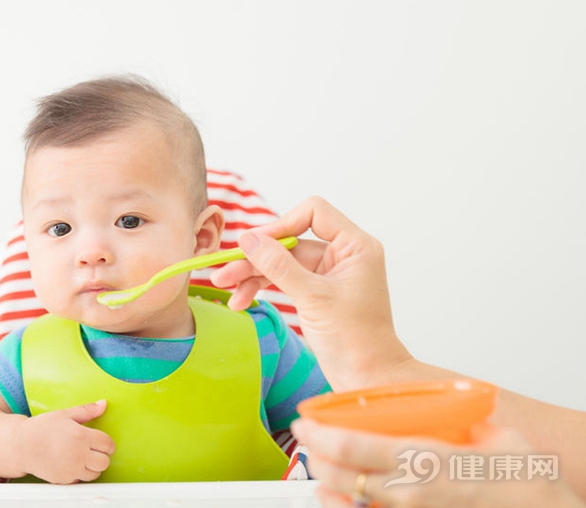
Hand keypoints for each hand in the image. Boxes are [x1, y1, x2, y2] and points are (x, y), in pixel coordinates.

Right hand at [16, 400, 115, 483]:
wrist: (20, 446)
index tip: (103, 442)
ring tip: (85, 457)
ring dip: (94, 467)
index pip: (107, 444)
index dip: (108, 443)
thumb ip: (87, 410)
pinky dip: (81, 474)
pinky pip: (80, 480)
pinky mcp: (63, 480)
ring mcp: (71, 469)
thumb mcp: (65, 414)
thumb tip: (103, 404)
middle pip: (104, 462)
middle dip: (103, 456)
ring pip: (95, 474)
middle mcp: (78, 455)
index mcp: (81, 436)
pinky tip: (74, 464)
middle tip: (95, 450)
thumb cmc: (41, 428)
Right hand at [211, 196, 410, 389]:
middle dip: (257, 257)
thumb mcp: (313, 298)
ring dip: (253, 274)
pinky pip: (284, 280)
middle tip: (224, 271)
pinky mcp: (317, 291)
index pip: (314, 212)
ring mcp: (329, 273)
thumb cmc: (355, 340)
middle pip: (290, 240)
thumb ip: (279, 266)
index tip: (254, 244)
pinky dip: (263, 288)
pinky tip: (242, 300)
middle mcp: (343, 255)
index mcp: (355, 246)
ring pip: (282, 262)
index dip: (281, 224)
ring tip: (226, 287)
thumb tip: (248, 239)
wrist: (368, 379)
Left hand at [291, 419, 584, 507]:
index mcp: (426, 460)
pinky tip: (340, 499)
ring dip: (327, 487)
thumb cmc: (528, 486)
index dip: (321, 434)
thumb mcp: (497, 436)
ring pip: (353, 505)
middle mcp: (411, 492)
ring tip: (316, 471)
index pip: (356, 446)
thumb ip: (464, 420)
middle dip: (316, 457)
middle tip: (305, 441)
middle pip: (344, 476)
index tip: (304, 423)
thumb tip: (448, 408)